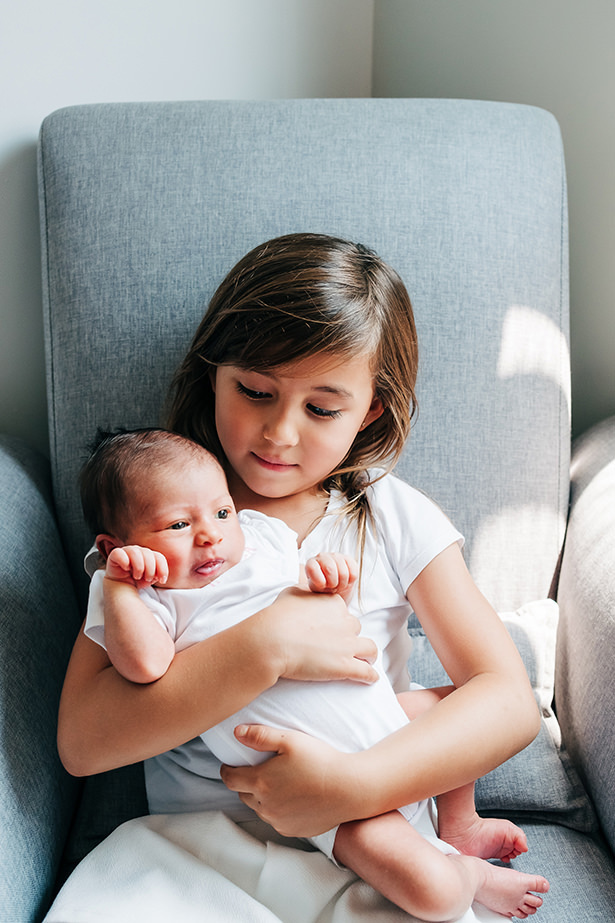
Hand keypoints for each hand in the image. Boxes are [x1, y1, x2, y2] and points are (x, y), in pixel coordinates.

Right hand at [105, 545, 168, 588]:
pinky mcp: (115, 555)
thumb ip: (157, 574)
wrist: (122, 586)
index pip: (159, 557)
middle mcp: (138, 551)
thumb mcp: (151, 578)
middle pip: (147, 553)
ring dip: (139, 566)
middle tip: (147, 579)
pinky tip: (126, 569)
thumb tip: (160, 576)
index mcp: (149, 554)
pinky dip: (124, 561)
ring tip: (137, 576)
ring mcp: (126, 551)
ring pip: (135, 552)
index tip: (162, 580)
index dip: (162, 568)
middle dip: (150, 569)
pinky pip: (118, 553)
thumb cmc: (138, 580)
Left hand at [220, 724, 353, 836]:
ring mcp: (278, 821)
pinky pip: (276, 820)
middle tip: (257, 771)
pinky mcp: (292, 830)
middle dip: (245, 783)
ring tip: (276, 783)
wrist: (349, 789)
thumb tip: (236, 732)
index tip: (228, 765)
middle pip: (243, 794)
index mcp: (261, 782)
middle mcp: (265, 806)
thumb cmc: (320, 760)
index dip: (226, 771)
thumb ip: (260, 736)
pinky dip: (277, 810)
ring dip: (261, 797)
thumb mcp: (290, 740)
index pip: (230, 779)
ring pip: (259, 808)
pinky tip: (291, 798)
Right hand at [259, 586, 377, 684]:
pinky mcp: (345, 666)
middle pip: (355, 628)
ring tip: (366, 662)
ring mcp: (347, 645)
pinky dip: (370, 676)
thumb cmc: (278, 616)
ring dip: (368, 655)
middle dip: (350, 637)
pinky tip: (371, 679)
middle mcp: (345, 622)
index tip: (331, 629)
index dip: (337, 621)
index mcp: (335, 604)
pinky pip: (366, 672)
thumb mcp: (293, 593)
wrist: (272, 640)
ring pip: (370, 649)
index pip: (343, 612)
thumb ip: (306, 591)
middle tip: (340, 646)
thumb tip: (307, 591)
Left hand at [304, 552, 357, 601]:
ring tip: (338, 585)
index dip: (319, 580)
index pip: (312, 568)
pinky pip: (353, 574)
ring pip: (343, 573)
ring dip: (342, 584)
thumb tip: (323, 582)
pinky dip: (350, 581)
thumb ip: (317, 584)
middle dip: (332, 583)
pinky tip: (345, 580)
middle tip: (332, 587)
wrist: (334, 587)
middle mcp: (322, 556)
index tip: (322, 586)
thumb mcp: (316, 589)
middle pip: (330, 569)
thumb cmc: (322, 588)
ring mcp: (336, 556)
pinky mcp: (349, 559)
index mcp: (311, 563)